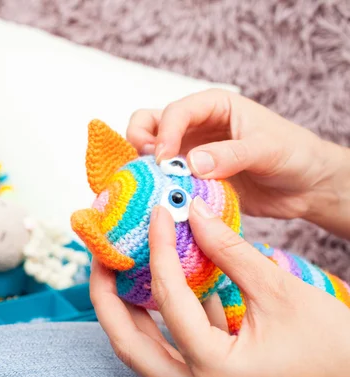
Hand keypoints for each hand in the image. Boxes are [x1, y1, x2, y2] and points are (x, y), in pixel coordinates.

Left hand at [90, 198, 349, 376]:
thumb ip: (232, 253)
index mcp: (214, 370)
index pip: (169, 298)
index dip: (160, 248)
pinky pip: (173, 350)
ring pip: (144, 350)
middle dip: (107, 294)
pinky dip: (165, 319)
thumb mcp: (282, 295)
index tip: (159, 215)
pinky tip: (172, 286)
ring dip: (129, 308)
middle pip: (127, 341)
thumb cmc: (336, 352)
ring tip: (122, 267)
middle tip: (102, 255)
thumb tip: (196, 215)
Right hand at [125, 89, 349, 236]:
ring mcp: (190, 152)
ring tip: (154, 181)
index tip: (164, 159)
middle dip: (142, 140)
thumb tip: (192, 163)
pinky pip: (165, 179)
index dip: (165, 133)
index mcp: (214, 106)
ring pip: (151, 151)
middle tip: (150, 163)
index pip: (176, 111)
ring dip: (146, 165)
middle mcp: (196, 127)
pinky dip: (159, 186)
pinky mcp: (191, 177)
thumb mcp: (267, 150)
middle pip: (150, 123)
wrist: (306, 185)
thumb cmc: (294, 154)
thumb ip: (230, 155)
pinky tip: (167, 198)